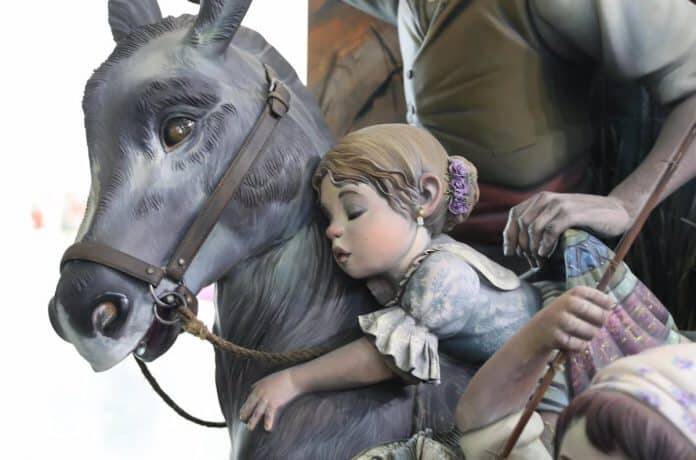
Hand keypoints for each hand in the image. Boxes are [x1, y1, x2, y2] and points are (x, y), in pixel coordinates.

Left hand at [239, 369, 301, 431]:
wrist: (292, 379)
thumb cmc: (281, 378)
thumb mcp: (267, 379)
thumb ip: (258, 385)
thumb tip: (252, 388)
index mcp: (258, 387)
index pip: (249, 399)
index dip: (244, 406)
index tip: (242, 413)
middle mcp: (260, 393)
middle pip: (250, 405)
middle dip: (245, 413)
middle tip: (242, 420)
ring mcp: (267, 399)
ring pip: (257, 412)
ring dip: (253, 421)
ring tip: (249, 428)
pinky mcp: (274, 403)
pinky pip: (269, 414)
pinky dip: (268, 422)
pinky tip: (267, 428)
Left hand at [503, 192, 630, 261]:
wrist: (617, 211)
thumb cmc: (586, 219)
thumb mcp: (558, 218)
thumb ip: (541, 223)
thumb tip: (519, 245)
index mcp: (540, 199)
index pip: (515, 215)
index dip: (509, 235)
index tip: (510, 253)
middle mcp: (547, 198)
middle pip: (522, 223)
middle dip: (522, 245)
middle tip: (529, 262)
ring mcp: (560, 204)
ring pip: (534, 228)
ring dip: (533, 248)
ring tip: (539, 261)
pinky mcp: (573, 213)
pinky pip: (551, 230)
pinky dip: (545, 244)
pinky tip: (546, 254)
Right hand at [526, 286, 614, 353]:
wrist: (539, 329)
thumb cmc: (563, 315)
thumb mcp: (574, 301)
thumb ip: (593, 302)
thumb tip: (613, 304)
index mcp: (574, 292)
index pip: (600, 298)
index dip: (606, 306)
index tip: (605, 311)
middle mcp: (567, 303)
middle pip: (598, 315)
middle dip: (601, 323)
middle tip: (597, 325)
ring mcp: (561, 319)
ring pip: (590, 331)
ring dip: (591, 335)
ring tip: (587, 334)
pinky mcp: (557, 336)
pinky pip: (579, 344)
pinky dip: (580, 345)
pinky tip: (576, 342)